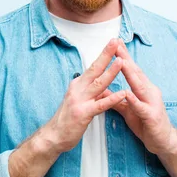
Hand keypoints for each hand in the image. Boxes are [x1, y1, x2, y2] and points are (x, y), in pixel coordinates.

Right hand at [43, 38, 126, 153]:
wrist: (54, 135)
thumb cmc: (67, 118)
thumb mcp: (78, 99)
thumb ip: (89, 90)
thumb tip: (99, 80)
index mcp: (78, 84)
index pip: (93, 66)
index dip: (103, 54)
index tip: (112, 42)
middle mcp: (78, 89)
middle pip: (95, 68)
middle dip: (106, 54)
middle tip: (115, 41)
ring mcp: (80, 100)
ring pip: (99, 84)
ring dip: (111, 72)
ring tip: (122, 62)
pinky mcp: (83, 113)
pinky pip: (100, 105)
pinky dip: (112, 99)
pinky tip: (122, 94)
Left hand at [112, 40, 176, 154]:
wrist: (162, 141)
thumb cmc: (145, 123)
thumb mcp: (128, 109)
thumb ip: (116, 99)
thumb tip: (102, 90)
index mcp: (142, 88)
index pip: (131, 69)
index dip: (122, 56)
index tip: (114, 43)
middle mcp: (149, 91)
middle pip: (136, 72)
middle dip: (125, 58)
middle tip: (116, 44)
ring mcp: (151, 103)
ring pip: (139, 86)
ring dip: (130, 73)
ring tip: (121, 62)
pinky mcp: (152, 116)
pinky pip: (141, 107)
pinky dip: (134, 100)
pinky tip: (127, 93)